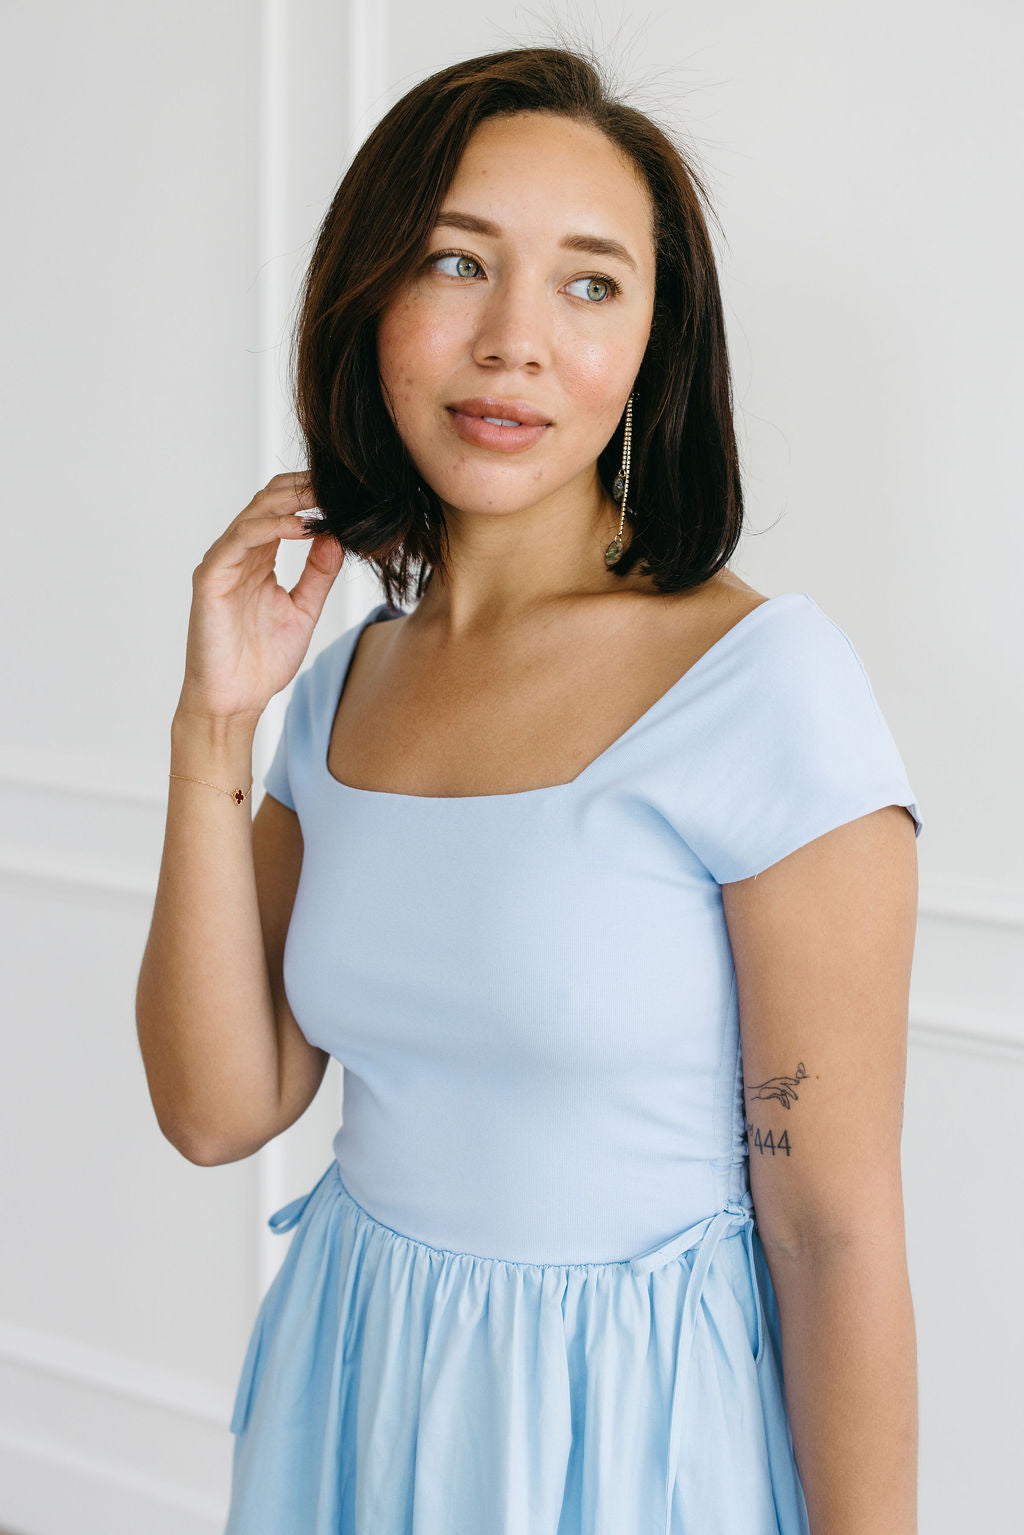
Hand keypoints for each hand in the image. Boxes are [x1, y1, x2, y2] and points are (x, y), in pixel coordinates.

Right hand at [176, 472, 344, 723]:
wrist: (235, 700)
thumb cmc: (261, 662)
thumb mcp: (303, 610)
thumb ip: (318, 574)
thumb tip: (337, 537)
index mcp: (258, 560)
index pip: (283, 510)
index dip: (311, 495)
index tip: (347, 490)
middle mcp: (238, 555)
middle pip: (268, 501)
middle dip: (304, 488)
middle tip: (340, 482)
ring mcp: (222, 563)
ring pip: (255, 513)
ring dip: (292, 501)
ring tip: (325, 496)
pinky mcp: (211, 577)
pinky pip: (241, 540)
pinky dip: (272, 528)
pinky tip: (302, 526)